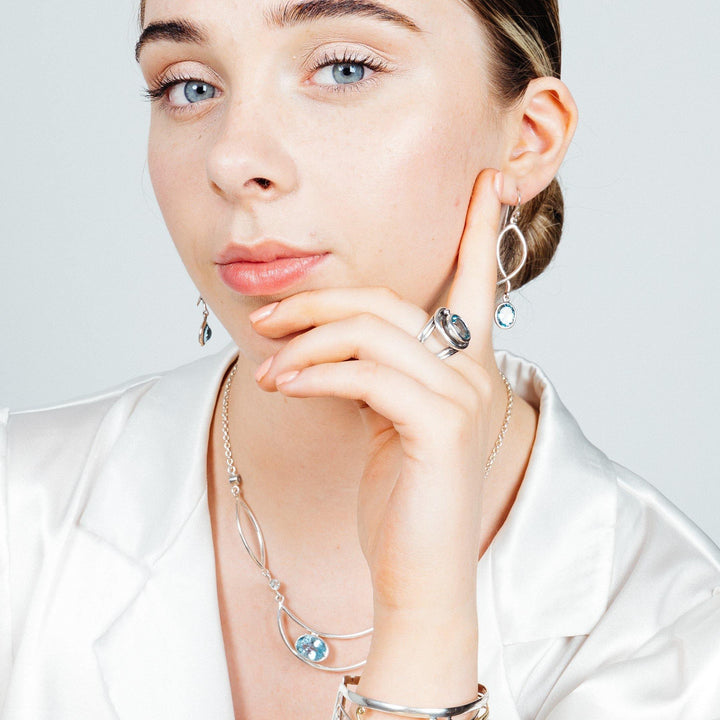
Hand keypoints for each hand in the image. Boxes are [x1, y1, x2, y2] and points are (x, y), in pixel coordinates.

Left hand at [250, 169, 503, 614]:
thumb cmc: (399, 494)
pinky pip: (364, 374)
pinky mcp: (440, 426)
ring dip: (305, 343)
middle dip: (316, 302)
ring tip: (267, 365)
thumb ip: (374, 368)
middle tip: (266, 317)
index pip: (476, 278)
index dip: (479, 225)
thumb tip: (326, 334)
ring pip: (370, 332)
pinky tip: (280, 385)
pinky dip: (312, 374)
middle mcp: (474, 371)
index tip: (486, 177)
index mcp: (464, 364)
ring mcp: (462, 397)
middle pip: (385, 301)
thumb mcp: (385, 417)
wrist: (415, 570)